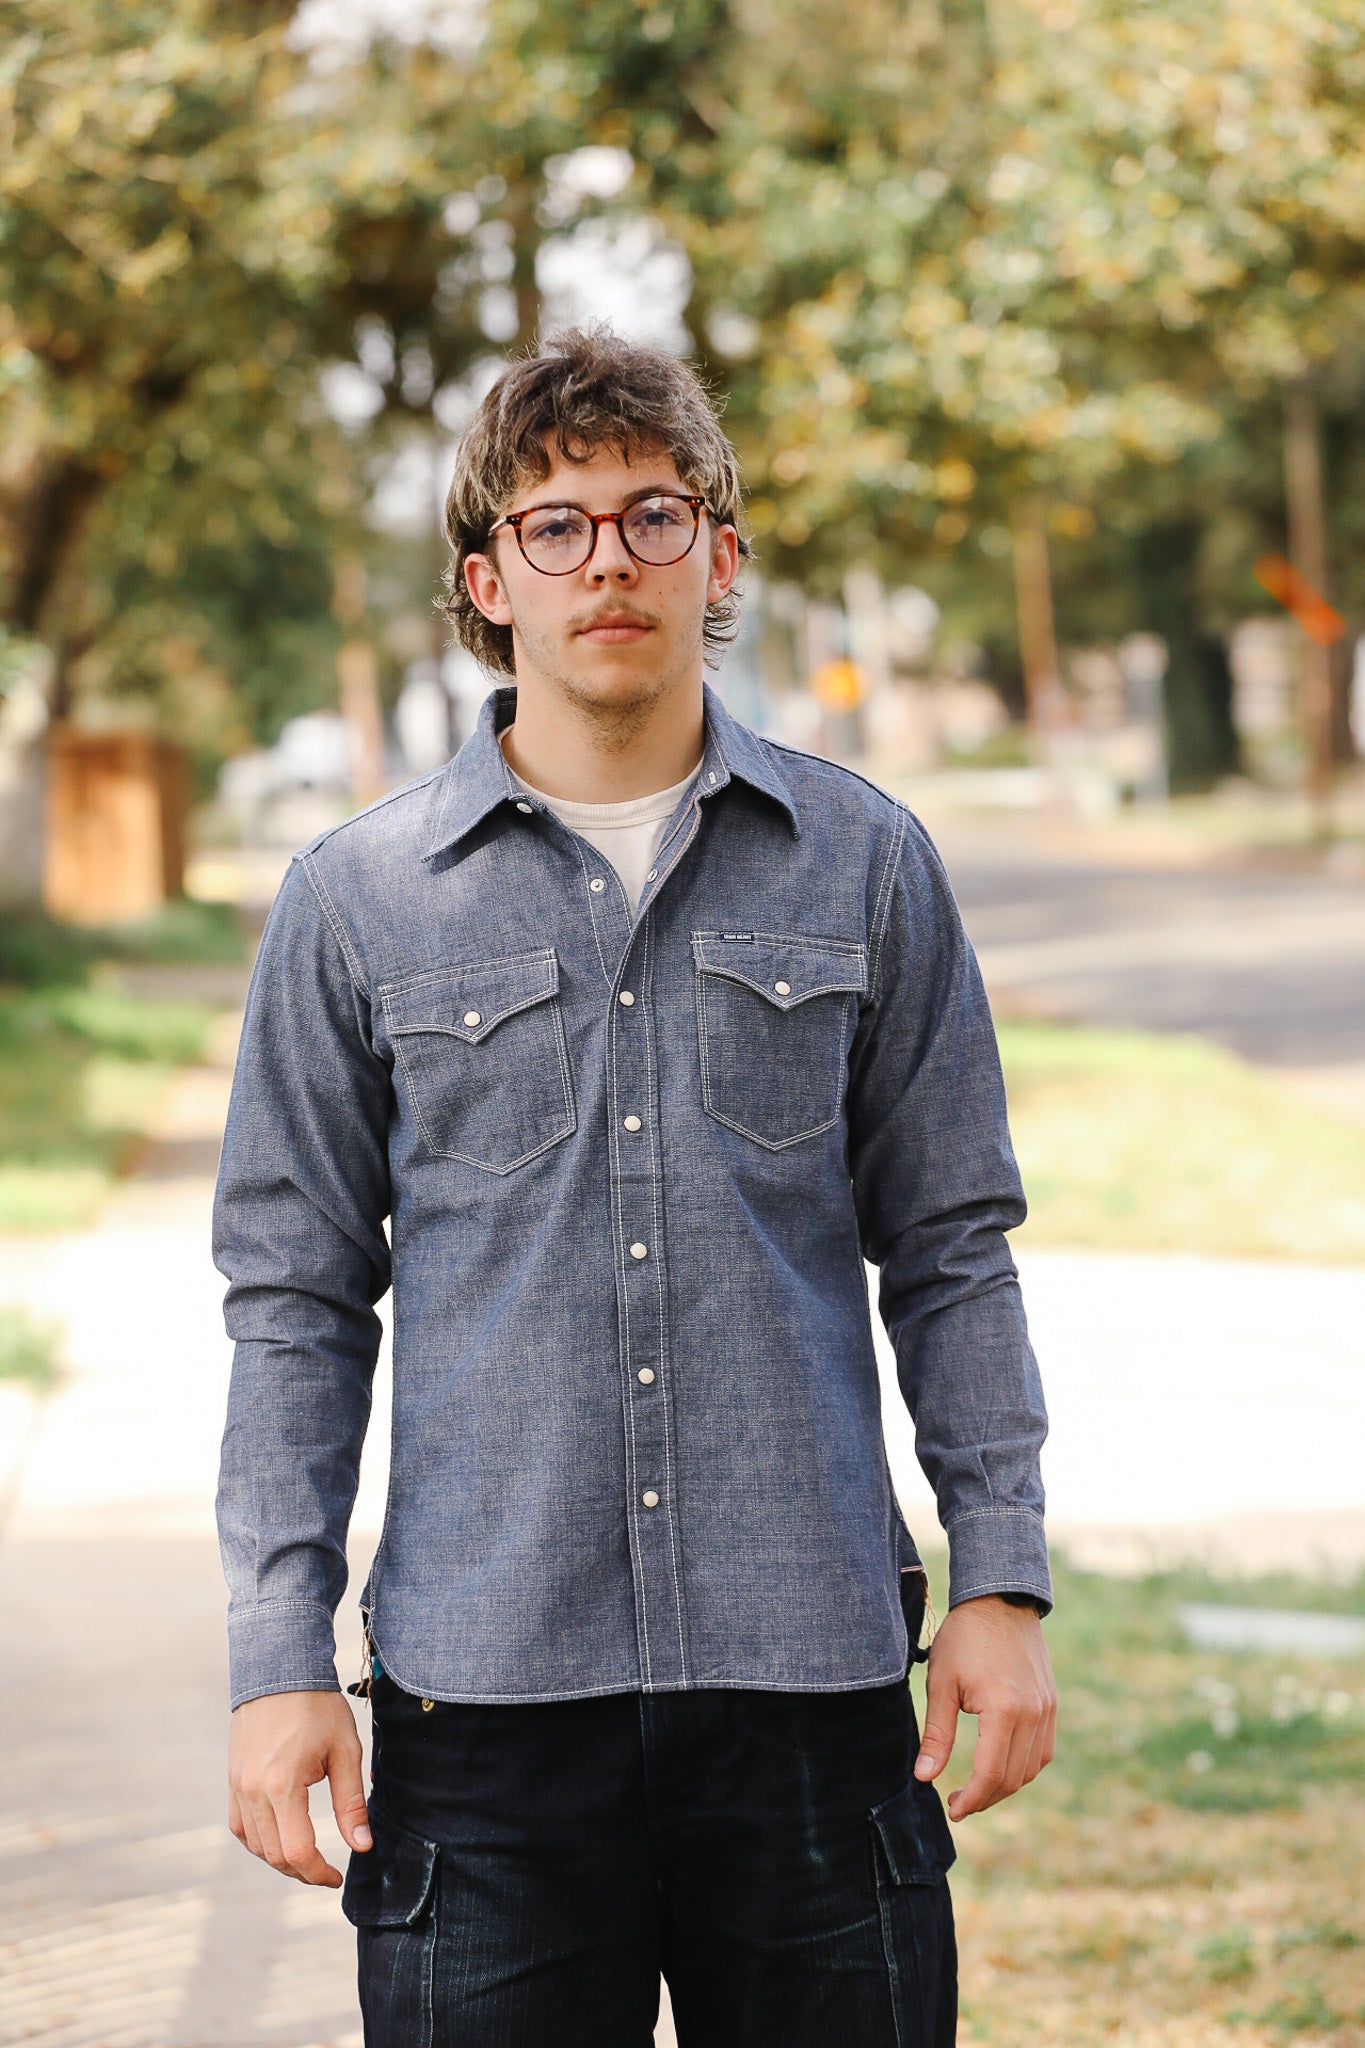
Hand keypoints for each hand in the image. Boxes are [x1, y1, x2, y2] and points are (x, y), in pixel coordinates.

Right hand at [228, 1689, 371, 1885]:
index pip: (296, 1851)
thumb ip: (351, 1803)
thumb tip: (362, 1846)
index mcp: (281, 1785)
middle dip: (302, 1871)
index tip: (337, 1877)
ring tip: (308, 1856)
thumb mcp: (344, 1751)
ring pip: (255, 1845)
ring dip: (280, 1859)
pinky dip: (259, 1841)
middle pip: (274, 1855)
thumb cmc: (317, 1707)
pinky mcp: (232, 1780)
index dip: (318, 1873)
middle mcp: (252, 1791)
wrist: (278, 1671)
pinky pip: (240, 1827)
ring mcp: (237, 1787)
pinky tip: (280, 1837)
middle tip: (327, 1871)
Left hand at [912, 1594, 1055, 1819]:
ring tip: (976, 1787)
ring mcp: (1047, 1709)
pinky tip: (999, 1765)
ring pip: (1031, 1769)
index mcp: (1004, 1709)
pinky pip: (1043, 1751)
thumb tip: (925, 1778)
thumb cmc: (964, 1638)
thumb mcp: (941, 1682)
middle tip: (957, 1801)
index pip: (990, 1775)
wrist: (1000, 1600)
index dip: (971, 1799)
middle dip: (985, 1798)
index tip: (951, 1809)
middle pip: (1013, 1779)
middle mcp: (1033, 1714)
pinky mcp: (1052, 1704)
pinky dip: (1023, 1767)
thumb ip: (936, 1734)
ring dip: (1005, 1787)